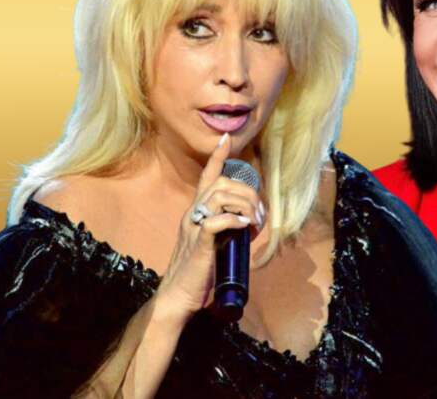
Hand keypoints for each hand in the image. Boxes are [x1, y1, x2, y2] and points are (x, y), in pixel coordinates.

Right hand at [155, 133, 265, 319]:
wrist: (177, 297)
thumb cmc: (196, 273)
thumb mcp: (214, 245)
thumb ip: (228, 231)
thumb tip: (250, 225)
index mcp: (196, 213)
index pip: (206, 178)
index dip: (216, 157)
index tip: (225, 139)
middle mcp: (193, 215)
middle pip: (222, 184)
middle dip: (247, 192)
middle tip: (260, 214)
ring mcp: (195, 228)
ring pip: (220, 197)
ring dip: (245, 205)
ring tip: (255, 222)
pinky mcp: (199, 245)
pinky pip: (216, 222)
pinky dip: (235, 220)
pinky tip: (244, 228)